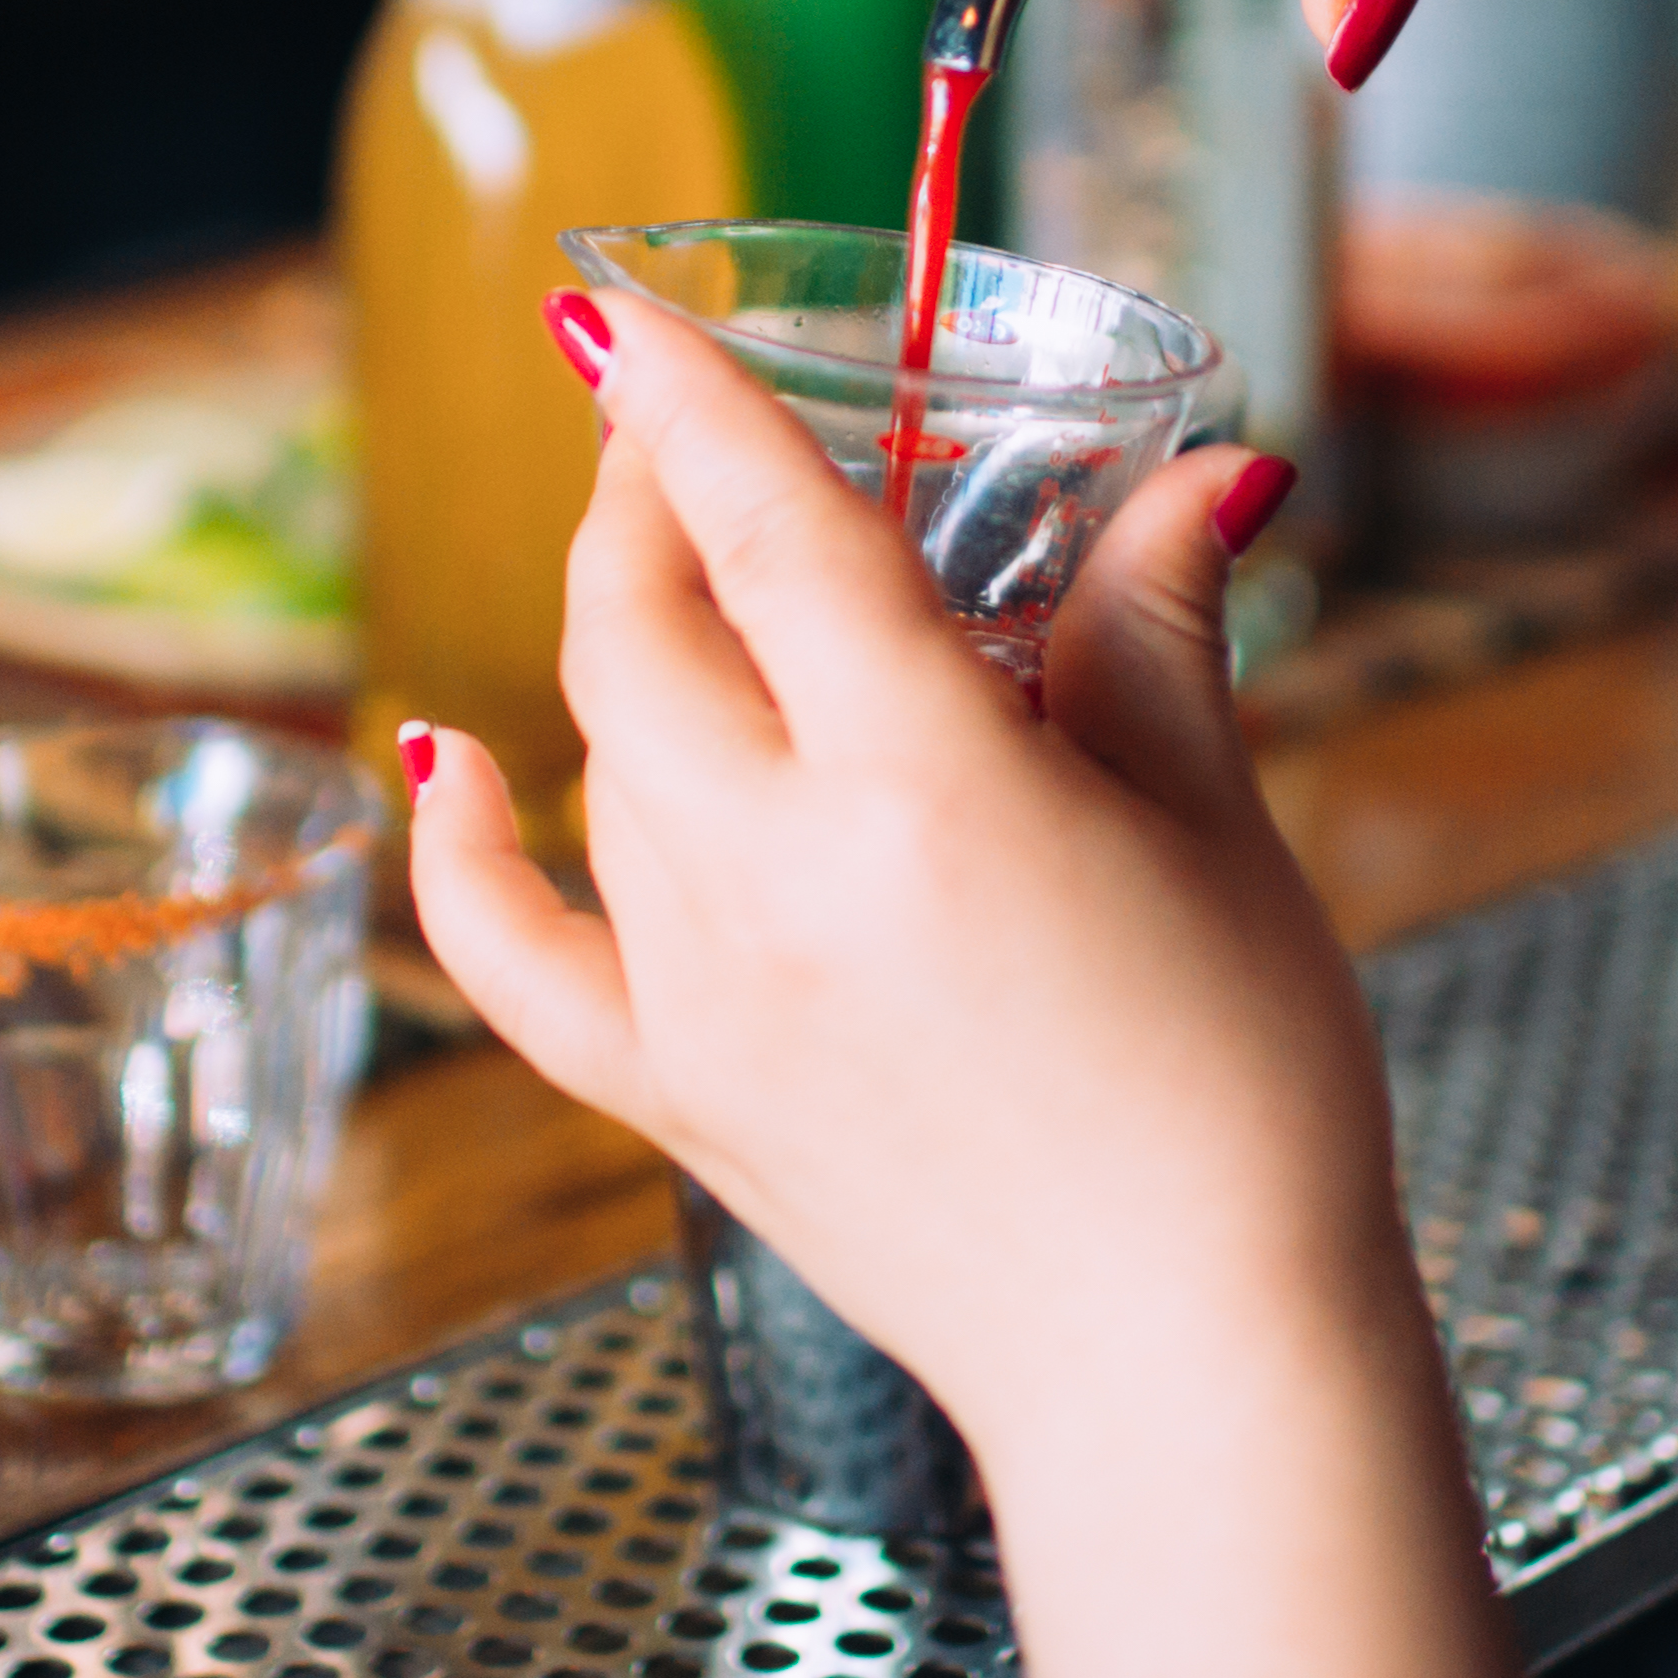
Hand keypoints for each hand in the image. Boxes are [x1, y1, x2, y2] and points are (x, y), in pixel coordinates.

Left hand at [403, 298, 1409, 1471]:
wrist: (1184, 1366)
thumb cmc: (1241, 1102)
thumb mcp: (1218, 830)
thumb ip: (1157, 631)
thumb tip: (1202, 466)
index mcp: (925, 791)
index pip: (765, 539)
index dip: (686, 405)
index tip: (619, 311)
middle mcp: (775, 882)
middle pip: (639, 632)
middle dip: (639, 501)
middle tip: (677, 428)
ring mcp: (703, 997)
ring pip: (601, 760)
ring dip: (627, 643)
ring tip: (693, 576)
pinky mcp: (677, 1099)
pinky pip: (517, 954)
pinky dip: (461, 848)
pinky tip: (436, 757)